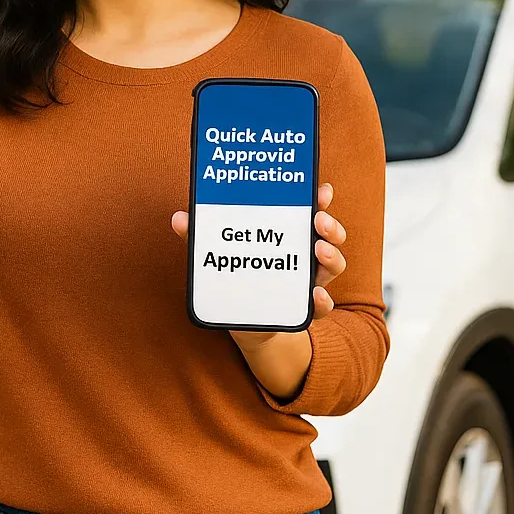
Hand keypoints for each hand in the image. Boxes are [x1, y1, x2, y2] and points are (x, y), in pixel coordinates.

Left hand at [170, 180, 347, 351]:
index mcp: (289, 235)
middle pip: (329, 234)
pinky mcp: (305, 308)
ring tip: (318, 249)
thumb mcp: (221, 255)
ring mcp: (310, 280)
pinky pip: (323, 305)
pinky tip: (315, 295)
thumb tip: (180, 218)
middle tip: (319, 219)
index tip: (320, 189)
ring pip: (333, 264)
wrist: (246, 324)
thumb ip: (203, 238)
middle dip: (331, 224)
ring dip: (332, 255)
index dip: (318, 198)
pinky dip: (323, 300)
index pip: (309, 210)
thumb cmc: (238, 278)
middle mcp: (306, 255)